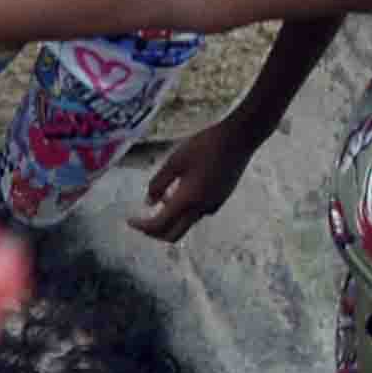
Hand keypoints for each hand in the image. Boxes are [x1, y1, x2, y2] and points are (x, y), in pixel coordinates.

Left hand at [134, 120, 266, 246]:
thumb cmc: (205, 144)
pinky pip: (197, 213)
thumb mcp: (175, 161)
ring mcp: (213, 206)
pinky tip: (182, 190)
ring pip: (185, 224)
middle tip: (142, 221)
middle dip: (154, 232)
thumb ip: (158, 183)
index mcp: (187, 201)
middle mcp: (201, 209)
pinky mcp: (221, 199)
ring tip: (163, 197)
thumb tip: (148, 202)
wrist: (240, 137)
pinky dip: (184, 210)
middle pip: (172, 235)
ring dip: (170, 219)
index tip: (130, 221)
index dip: (141, 226)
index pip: (158, 226)